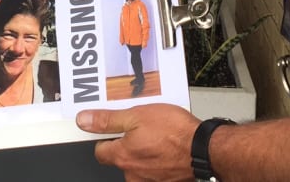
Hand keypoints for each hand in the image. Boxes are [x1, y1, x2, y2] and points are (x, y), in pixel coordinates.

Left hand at [77, 104, 197, 181]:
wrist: (204, 149)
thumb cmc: (175, 132)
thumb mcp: (137, 115)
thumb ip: (107, 120)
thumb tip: (84, 121)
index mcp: (122, 156)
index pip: (100, 151)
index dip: (104, 138)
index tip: (112, 129)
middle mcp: (133, 173)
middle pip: (121, 159)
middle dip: (128, 145)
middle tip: (141, 128)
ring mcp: (150, 181)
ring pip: (139, 165)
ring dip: (145, 152)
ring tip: (158, 136)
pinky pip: (156, 170)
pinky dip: (159, 160)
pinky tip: (168, 147)